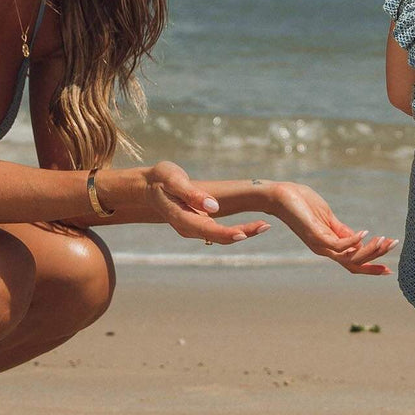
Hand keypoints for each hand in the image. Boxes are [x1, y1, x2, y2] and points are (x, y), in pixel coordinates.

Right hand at [144, 161, 269, 244]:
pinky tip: (251, 226)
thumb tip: (214, 206)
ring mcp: (193, 228)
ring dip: (242, 232)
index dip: (226, 233)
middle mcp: (188, 228)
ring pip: (220, 236)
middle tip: (265, 225)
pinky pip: (218, 231)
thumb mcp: (173, 179)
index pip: (207, 229)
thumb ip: (191, 193)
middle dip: (243, 232)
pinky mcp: (198, 224)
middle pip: (218, 236)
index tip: (244, 233)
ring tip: (264, 225)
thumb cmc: (161, 179)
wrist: (148, 186)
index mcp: (181, 218)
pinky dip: (235, 229)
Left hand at [270, 182, 395, 274]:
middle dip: (376, 258)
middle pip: (354, 263)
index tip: (389, 270)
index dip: (370, 267)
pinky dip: (353, 240)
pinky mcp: (315, 235)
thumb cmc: (302, 203)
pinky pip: (338, 244)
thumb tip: (361, 239)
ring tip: (384, 240)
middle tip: (393, 245)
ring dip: (369, 250)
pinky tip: (366, 232)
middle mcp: (324, 249)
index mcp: (328, 246)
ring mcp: (319, 244)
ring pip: (349, 256)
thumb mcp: (328, 218)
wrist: (280, 195)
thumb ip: (342, 230)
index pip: (353, 262)